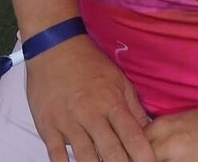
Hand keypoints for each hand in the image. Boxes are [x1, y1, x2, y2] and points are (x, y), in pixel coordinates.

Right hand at [25, 34, 156, 161]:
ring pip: (84, 157)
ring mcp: (69, 122)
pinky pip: (56, 154)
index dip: (143, 154)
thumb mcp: (118, 79)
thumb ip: (133, 107)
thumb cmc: (90, 64)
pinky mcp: (48, 126)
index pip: (131, 134)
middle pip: (110, 150)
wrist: (54, 47)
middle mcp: (91, 114)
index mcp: (111, 102)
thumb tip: (149, 130)